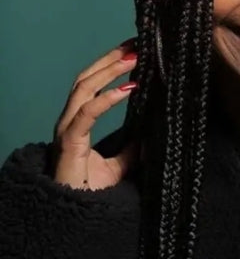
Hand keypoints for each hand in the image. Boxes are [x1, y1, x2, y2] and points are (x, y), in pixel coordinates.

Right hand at [52, 40, 138, 189]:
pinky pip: (87, 113)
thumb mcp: (121, 164)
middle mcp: (70, 119)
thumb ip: (133, 147)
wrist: (75, 215)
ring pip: (84, 87)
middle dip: (110, 58)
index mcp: (79, 121)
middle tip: (136, 44)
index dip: (109, 65)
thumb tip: (152, 133)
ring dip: (110, 70)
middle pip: (87, 77)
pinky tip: (128, 89)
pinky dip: (108, 98)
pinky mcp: (70, 141)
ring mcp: (68, 128)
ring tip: (134, 58)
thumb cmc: (91, 189)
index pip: (92, 83)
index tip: (133, 50)